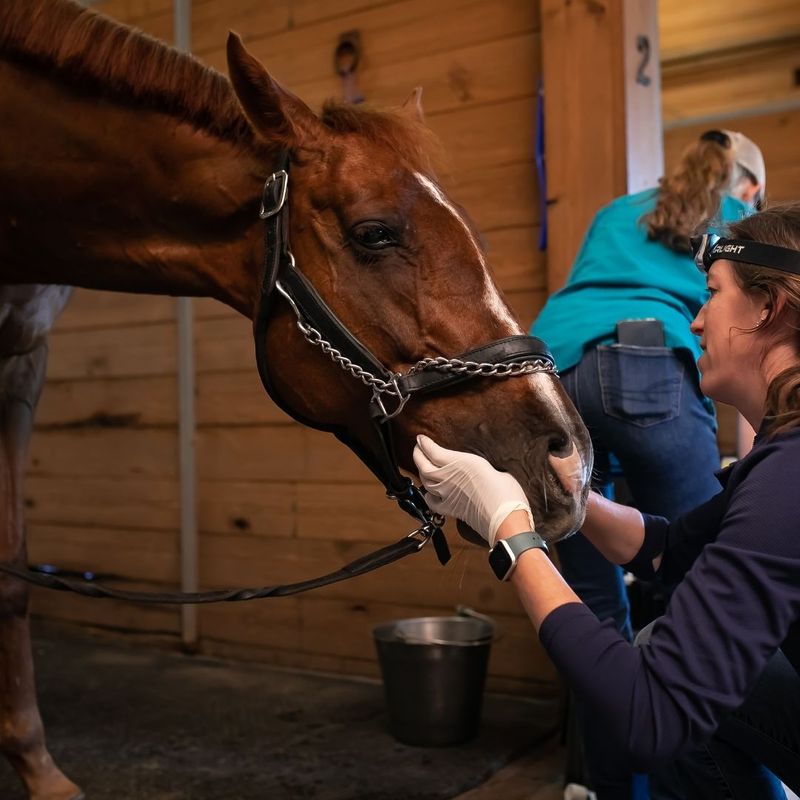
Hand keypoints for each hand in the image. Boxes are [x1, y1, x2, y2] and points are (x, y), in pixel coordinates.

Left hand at [413, 435, 533, 546]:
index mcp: (459, 462)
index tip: (421, 439)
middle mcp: (448, 477)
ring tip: (423, 466)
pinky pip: (431, 501)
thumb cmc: (505, 492)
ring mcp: (446, 494)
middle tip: (418, 449)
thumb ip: (481, 467)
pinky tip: (429, 493)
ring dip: (421, 472)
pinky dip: (426, 495)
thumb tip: (480, 470)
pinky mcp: (449, 509)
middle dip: (418, 455)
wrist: (504, 517)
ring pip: (424, 482)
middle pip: (423, 465)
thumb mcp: (494, 467)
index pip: (432, 451)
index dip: (424, 444)